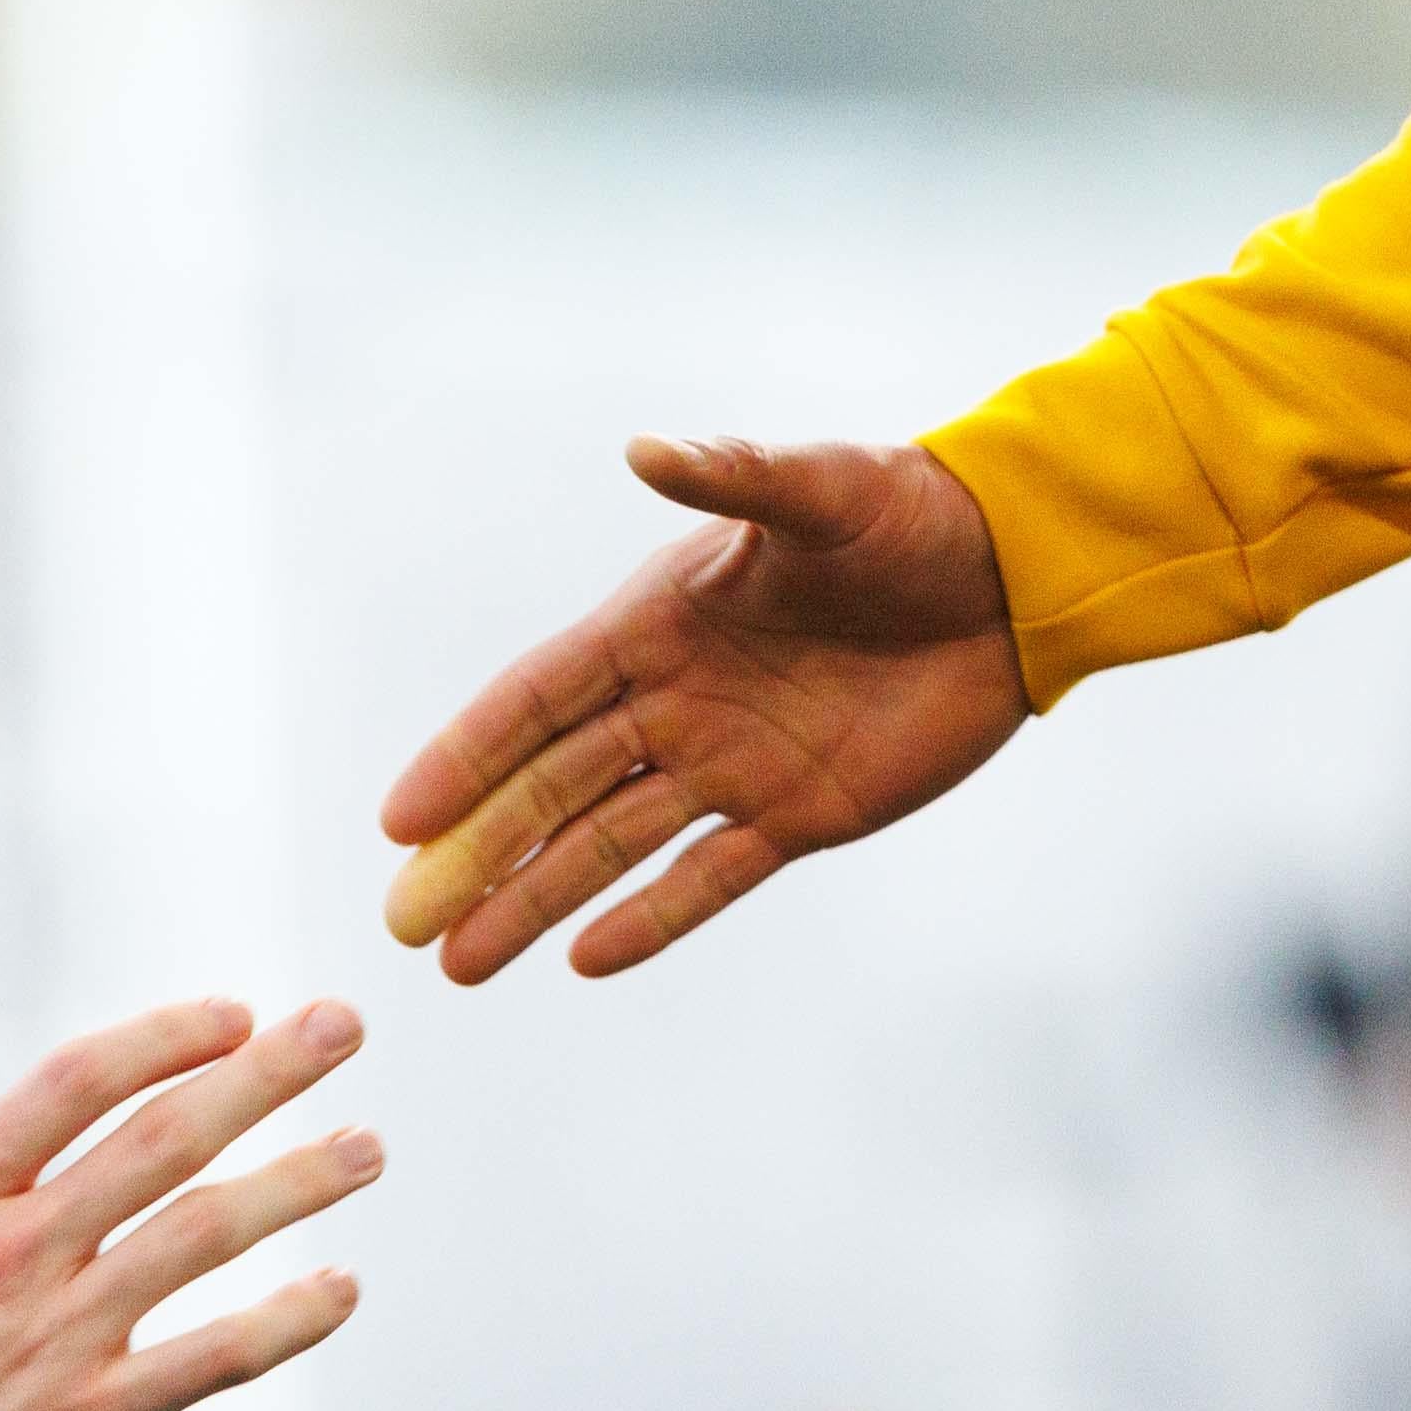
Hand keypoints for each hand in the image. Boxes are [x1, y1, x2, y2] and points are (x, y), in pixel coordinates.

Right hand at [0, 991, 375, 1410]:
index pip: (76, 1081)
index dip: (164, 1036)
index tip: (234, 1012)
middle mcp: (13, 1253)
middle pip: (164, 1138)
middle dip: (267, 1074)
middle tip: (342, 1025)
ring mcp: (56, 1339)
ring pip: (204, 1235)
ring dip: (299, 1183)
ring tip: (367, 1147)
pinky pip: (211, 1359)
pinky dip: (286, 1320)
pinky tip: (340, 1289)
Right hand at [375, 435, 1025, 984]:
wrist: (1011, 575)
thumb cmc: (908, 514)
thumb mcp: (820, 491)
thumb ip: (731, 480)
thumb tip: (645, 449)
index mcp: (657, 623)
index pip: (538, 700)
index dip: (468, 758)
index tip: (401, 822)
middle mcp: (675, 699)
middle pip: (551, 789)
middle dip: (476, 854)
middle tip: (399, 923)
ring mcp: (731, 762)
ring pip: (609, 844)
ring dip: (534, 898)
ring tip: (458, 962)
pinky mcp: (798, 813)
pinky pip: (706, 876)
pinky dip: (648, 918)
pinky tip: (581, 958)